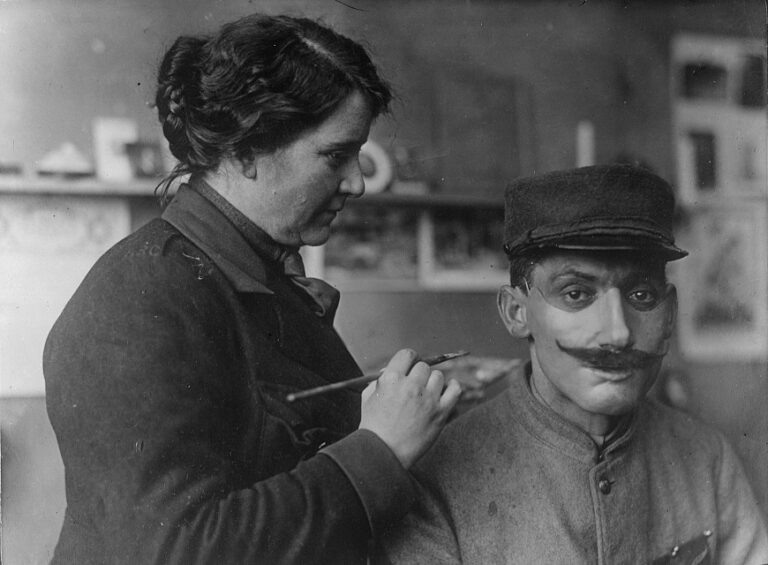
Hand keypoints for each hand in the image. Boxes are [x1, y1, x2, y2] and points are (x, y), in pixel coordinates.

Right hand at [359, 349, 461, 468]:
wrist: (384, 453)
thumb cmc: (374, 427)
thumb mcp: (368, 398)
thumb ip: (380, 381)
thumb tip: (390, 370)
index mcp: (391, 379)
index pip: (407, 355)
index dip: (410, 359)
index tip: (411, 366)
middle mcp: (410, 386)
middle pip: (423, 366)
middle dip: (419, 374)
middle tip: (416, 385)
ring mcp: (427, 399)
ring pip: (438, 376)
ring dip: (433, 382)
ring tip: (426, 394)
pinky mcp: (440, 412)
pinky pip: (455, 390)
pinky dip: (452, 387)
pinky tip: (448, 388)